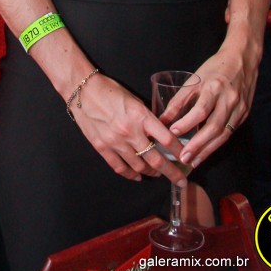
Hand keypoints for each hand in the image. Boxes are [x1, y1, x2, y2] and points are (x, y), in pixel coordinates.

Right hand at [71, 74, 189, 186]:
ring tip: (158, 174)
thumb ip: (146, 118)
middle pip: (156, 160)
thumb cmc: (109, 90)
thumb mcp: (134, 100)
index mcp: (141, 116)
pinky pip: (120, 168)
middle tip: (181, 181)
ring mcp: (116, 142)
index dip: (180, 153)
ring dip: (152, 173)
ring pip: (139, 167)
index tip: (188, 160)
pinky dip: (131, 175)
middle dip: (172, 173)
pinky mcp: (102, 148)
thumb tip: (158, 133)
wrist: (82, 90)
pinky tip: (137, 176)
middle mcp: (130, 132)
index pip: (167, 140)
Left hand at [162, 39, 259, 169]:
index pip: (201, 109)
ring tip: (194, 161)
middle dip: (198, 145)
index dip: (187, 123)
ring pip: (223, 134)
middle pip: (213, 127)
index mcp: (214, 87)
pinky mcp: (244, 114)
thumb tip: (163, 119)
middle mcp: (228, 99)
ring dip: (208, 150)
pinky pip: (229, 132)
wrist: (243, 59)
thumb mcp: (195, 78)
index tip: (173, 133)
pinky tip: (207, 151)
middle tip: (184, 158)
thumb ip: (180, 99)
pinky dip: (217, 143)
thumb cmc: (215, 67)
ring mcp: (239, 108)